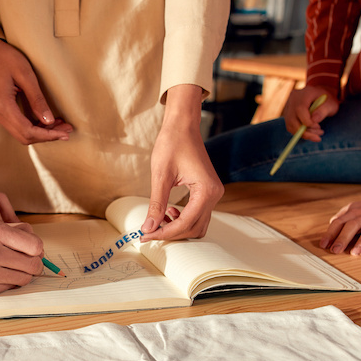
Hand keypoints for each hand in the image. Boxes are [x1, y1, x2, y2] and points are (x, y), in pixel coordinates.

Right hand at [0, 39, 73, 144]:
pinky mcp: (0, 112)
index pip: (28, 131)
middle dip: (48, 136)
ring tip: (61, 126)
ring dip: (42, 133)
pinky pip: (19, 126)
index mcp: (3, 107)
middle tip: (67, 131)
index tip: (65, 133)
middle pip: (25, 137)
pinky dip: (35, 128)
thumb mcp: (26, 75)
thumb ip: (37, 100)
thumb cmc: (6, 58)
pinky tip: (48, 122)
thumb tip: (50, 121)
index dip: (48, 135)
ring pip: (22, 134)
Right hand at [0, 221, 45, 299]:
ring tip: (9, 270)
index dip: (36, 250)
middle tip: (24, 264)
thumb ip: (12, 232)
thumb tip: (37, 246)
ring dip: (21, 275)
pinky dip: (6, 283)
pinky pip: (9, 288)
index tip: (31, 252)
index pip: (35, 245)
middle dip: (33, 265)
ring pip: (24, 279)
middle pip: (34, 264)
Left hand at [140, 85, 223, 240]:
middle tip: (148, 232)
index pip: (186, 223)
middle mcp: (215, 195)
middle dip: (171, 233)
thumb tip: (148, 228)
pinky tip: (168, 212)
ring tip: (157, 222)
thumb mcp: (161, 176)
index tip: (145, 235)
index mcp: (206, 190)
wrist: (182, 126)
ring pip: (198, 225)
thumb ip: (157, 204)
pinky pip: (198, 215)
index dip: (164, 232)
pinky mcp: (208, 192)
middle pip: (194, 228)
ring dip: (178, 228)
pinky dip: (183, 220)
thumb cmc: (172, 144)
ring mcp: (214, 194)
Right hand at [283, 84, 338, 141]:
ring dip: (302, 134)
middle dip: (305, 132)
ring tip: (316, 133)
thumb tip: (314, 120)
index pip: (300, 109)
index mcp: (304, 93)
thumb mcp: (331, 104)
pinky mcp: (287, 114)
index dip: (307, 122)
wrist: (321, 95)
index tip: (318, 127)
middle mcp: (293, 99)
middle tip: (318, 136)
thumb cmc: (327, 100)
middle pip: (292, 119)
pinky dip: (300, 132)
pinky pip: (290, 126)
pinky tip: (310, 132)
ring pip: (290, 125)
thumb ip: (323, 110)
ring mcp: (288, 106)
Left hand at [321, 201, 360, 255]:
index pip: (341, 220)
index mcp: (357, 210)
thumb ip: (344, 218)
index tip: (324, 244)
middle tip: (335, 250)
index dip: (331, 232)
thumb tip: (331, 226)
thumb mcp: (358, 211)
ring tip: (355, 253)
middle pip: (354, 224)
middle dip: (343, 238)